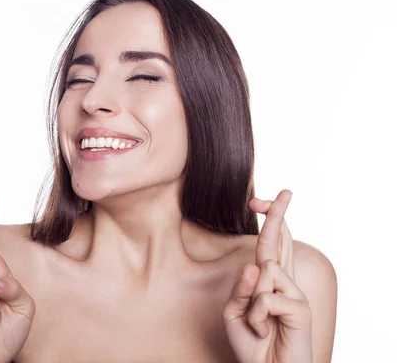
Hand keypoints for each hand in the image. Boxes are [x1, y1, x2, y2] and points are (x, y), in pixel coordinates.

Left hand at [223, 190, 312, 362]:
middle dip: (279, 214)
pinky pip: (267, 297)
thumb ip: (242, 289)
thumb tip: (255, 265)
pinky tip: (265, 331)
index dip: (268, 222)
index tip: (260, 201)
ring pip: (265, 271)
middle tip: (285, 191)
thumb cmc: (254, 345)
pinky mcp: (301, 308)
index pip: (271, 245)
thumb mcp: (236, 313)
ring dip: (251, 300)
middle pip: (280, 241)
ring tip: (258, 324)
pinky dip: (257, 317)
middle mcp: (284, 282)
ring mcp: (295, 293)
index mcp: (270, 281)